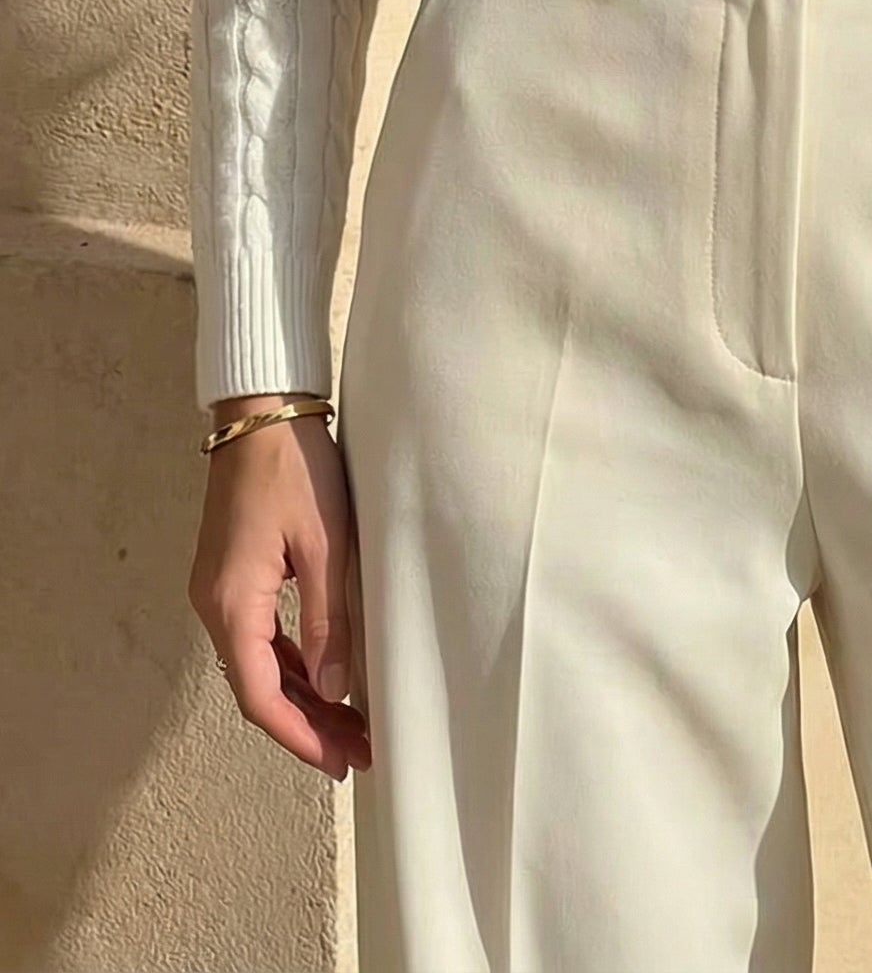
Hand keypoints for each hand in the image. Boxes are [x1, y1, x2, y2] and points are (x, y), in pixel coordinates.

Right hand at [188, 397, 370, 779]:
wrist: (260, 410)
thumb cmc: (295, 467)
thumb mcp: (326, 544)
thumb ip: (330, 620)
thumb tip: (337, 690)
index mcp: (233, 603)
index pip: (260, 695)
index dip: (300, 736)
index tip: (339, 761)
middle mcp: (214, 605)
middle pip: (257, 687)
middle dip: (306, 725)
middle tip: (356, 752)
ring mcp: (219, 590)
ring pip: (258, 664)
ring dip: (301, 697)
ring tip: (350, 725)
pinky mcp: (231, 575)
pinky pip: (258, 636)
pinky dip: (291, 664)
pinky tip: (325, 676)